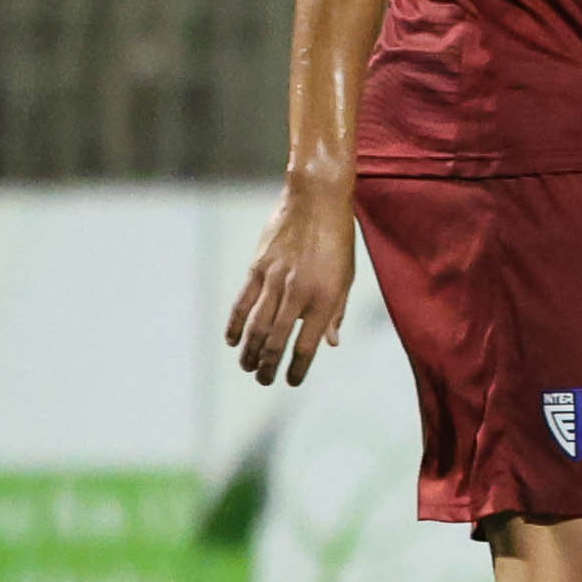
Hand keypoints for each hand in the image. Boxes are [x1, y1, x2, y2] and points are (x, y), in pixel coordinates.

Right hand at [225, 172, 357, 387]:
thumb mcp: (348, 276)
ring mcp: (275, 280)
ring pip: (257, 325)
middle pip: (277, 340)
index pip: (307, 344)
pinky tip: (232, 341)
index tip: (291, 381)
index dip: (297, 368)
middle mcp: (299, 292)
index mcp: (326, 297)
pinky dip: (236, 324)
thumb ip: (338, 312)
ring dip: (250, 351)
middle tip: (264, 380)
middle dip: (269, 365)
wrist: (317, 200)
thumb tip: (331, 344)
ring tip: (248, 366)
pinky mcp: (258, 267)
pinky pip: (243, 302)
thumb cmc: (338, 240)